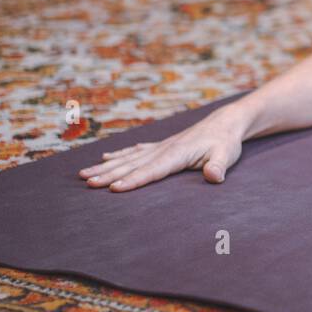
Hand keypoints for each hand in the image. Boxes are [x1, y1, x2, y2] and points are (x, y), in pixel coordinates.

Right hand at [78, 105, 247, 191]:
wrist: (225, 123)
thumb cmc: (226, 142)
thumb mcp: (226, 155)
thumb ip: (219, 166)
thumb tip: (214, 177)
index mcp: (177, 153)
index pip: (152, 170)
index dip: (133, 180)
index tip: (114, 188)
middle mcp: (164, 148)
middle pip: (133, 164)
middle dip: (109, 174)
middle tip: (87, 183)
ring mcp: (161, 146)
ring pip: (129, 157)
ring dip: (107, 166)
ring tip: (85, 174)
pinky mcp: (162, 145)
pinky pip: (136, 150)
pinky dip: (120, 154)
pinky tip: (106, 157)